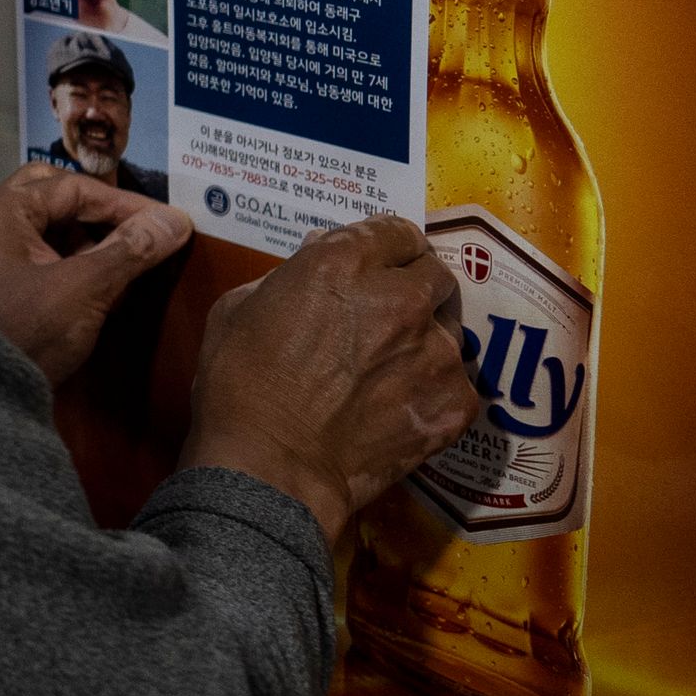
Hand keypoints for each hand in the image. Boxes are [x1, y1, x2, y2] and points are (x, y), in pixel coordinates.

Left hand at [0, 163, 192, 386]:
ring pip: (42, 227)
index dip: (126, 203)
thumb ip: (128, 252)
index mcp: (2, 210)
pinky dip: (68, 260)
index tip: (170, 223)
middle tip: (138, 229)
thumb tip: (174, 219)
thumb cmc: (22, 333)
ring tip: (127, 257)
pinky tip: (97, 282)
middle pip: (50, 196)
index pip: (73, 187)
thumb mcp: (82, 290)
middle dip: (97, 210)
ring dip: (85, 237)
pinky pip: (35, 256)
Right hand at [183, 215, 480, 540]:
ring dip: (425, 340)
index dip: (387, 246)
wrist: (271, 466)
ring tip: (392, 369)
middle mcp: (402, 298)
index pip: (396, 230)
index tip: (379, 263)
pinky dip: (432, 390)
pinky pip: (455, 383)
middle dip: (414, 287)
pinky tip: (400, 407)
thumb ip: (291, 274)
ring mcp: (437, 352)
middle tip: (388, 314)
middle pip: (435, 274)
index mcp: (343, 264)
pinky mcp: (456, 402)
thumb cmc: (239, 383)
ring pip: (450, 330)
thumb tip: (319, 258)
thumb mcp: (240, 307)